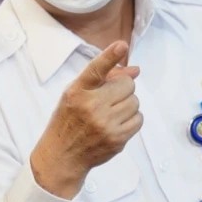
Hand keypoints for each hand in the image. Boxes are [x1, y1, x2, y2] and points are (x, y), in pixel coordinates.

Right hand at [31, 42, 141, 198]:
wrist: (63, 155)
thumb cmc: (69, 121)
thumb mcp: (76, 94)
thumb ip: (104, 79)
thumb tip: (135, 70)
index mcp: (77, 92)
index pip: (95, 70)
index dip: (110, 56)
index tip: (121, 46)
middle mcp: (91, 106)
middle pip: (127, 85)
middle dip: (123, 89)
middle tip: (110, 98)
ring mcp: (105, 124)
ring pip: (135, 102)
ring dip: (127, 105)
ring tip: (112, 112)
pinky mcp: (117, 139)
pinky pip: (138, 119)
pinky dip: (132, 119)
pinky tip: (117, 123)